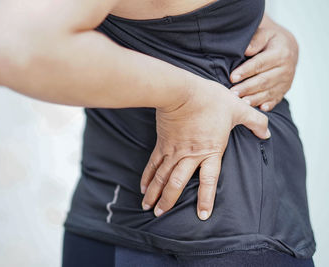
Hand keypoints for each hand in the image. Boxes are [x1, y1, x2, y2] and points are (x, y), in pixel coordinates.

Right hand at [140, 76, 270, 220]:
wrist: (182, 90)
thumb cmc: (210, 99)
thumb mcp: (237, 108)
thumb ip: (255, 122)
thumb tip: (267, 133)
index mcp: (210, 150)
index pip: (209, 180)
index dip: (206, 199)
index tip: (202, 216)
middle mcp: (190, 155)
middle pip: (177, 183)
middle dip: (168, 201)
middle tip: (160, 216)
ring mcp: (173, 151)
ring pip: (162, 177)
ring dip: (155, 193)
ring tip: (148, 207)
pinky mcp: (162, 143)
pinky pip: (153, 163)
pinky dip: (147, 176)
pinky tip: (143, 186)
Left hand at [230, 15, 298, 111]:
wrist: (287, 48)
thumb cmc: (270, 40)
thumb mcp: (265, 34)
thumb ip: (256, 40)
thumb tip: (246, 49)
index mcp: (281, 53)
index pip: (260, 63)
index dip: (246, 71)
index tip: (232, 77)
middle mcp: (286, 69)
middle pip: (264, 80)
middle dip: (247, 88)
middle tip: (232, 93)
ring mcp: (286, 81)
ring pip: (268, 92)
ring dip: (254, 99)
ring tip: (240, 103)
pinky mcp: (283, 91)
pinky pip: (275, 100)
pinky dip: (267, 105)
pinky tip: (259, 109)